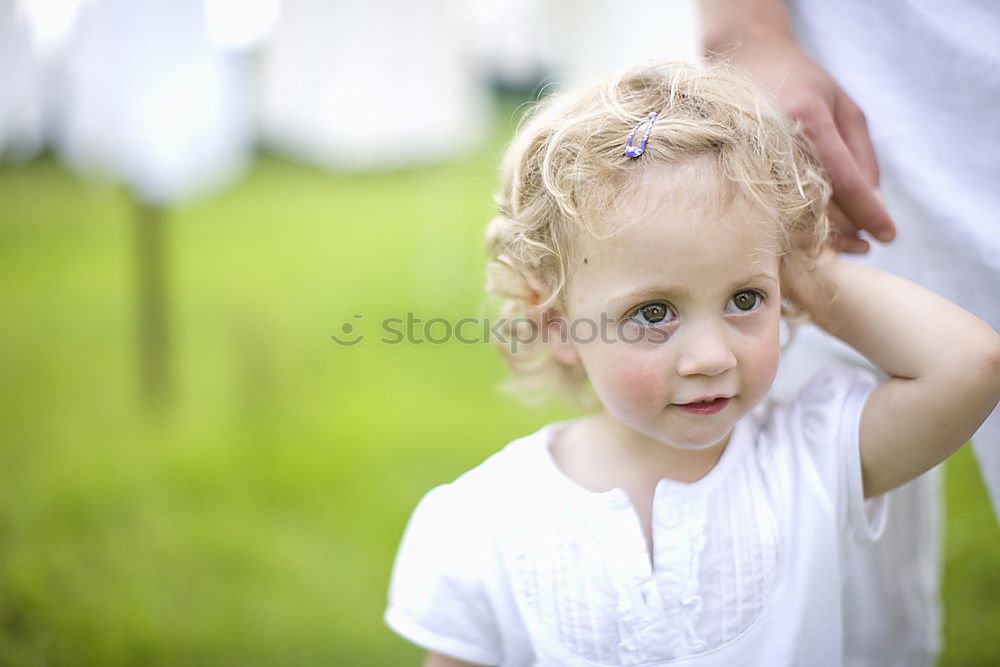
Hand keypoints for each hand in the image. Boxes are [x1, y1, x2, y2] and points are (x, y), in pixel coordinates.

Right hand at [711, 36, 895, 252]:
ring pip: (790, 214)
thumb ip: (861, 155)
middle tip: (868, 244)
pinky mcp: (734, 170)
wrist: (744, 61)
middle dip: (848, 230)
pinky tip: (814, 235)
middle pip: (817, 204)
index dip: (868, 211)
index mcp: (804, 118)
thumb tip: (871, 204)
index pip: (844, 179)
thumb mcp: (844, 107)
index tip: (887, 235)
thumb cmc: (801, 82)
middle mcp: (774, 141)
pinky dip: (795, 229)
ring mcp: (749, 158)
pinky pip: (769, 210)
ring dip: (822, 236)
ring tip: (848, 245)